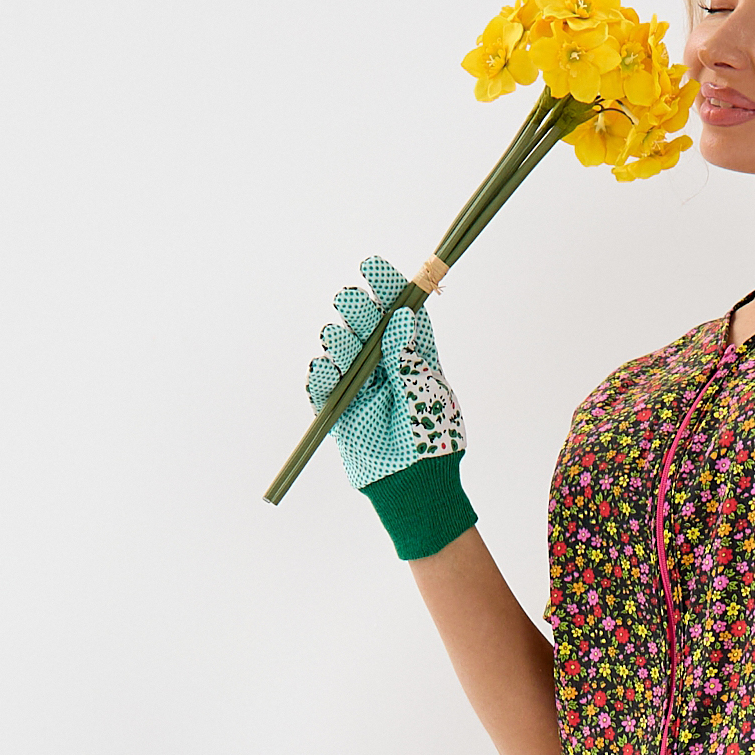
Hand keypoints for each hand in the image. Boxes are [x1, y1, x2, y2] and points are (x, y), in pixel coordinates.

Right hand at [306, 255, 464, 490]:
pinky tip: (325, 367)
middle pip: (363, 324)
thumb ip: (408, 358)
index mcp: (412, 355)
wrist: (416, 487)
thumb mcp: (427, 394)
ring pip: (339, 347)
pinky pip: (322, 384)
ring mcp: (359, 384)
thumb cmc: (433, 442)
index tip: (371, 267)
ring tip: (340, 341)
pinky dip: (320, 373)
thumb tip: (402, 315)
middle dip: (355, 309)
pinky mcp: (338, 409)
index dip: (385, 287)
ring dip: (337, 339)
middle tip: (353, 304)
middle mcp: (384, 364)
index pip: (397, 311)